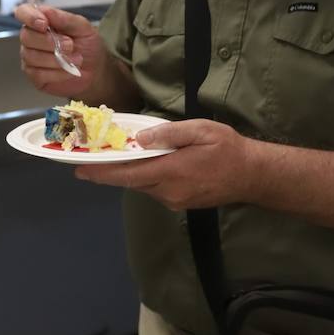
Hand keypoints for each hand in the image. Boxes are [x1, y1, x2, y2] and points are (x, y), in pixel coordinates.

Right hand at [14, 3, 104, 95]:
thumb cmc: (88, 45)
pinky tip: (69, 71)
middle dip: (49, 42)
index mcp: (41, 21)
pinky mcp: (34, 76)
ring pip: (31, 56)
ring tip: (76, 59)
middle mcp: (32, 38)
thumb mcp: (83, 28)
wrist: (96, 70)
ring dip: (56, 59)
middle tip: (71, 45)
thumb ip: (65, 19)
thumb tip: (46, 11)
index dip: (29, 17)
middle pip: (26, 36)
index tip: (44, 24)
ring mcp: (31, 57)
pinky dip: (57, 73)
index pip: (23, 12)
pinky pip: (38, 74)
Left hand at [76, 119, 256, 209]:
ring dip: (128, 173)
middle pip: (131, 181)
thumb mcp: (201, 130)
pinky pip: (154, 190)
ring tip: (113, 157)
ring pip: (142, 185)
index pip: (128, 174)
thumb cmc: (228, 148)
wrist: (253, 176)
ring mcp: (174, 201)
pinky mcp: (180, 204)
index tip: (80, 169)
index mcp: (172, 172)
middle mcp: (169, 191)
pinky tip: (143, 165)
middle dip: (109, 171)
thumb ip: (169, 134)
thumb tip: (141, 139)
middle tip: (88, 159)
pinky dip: (144, 177)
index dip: (102, 172)